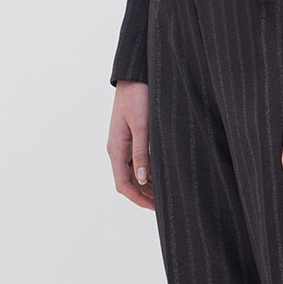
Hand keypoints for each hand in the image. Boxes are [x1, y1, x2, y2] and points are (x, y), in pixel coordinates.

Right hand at [108, 80, 154, 209]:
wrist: (135, 74)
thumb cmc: (138, 95)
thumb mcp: (142, 124)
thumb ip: (142, 152)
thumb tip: (142, 179)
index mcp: (116, 148)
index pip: (123, 184)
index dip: (138, 199)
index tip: (156, 208)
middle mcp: (117, 148)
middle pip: (127, 182)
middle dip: (144, 196)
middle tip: (166, 205)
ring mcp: (123, 143)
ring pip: (133, 173)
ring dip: (147, 186)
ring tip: (166, 195)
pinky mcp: (132, 136)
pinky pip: (137, 161)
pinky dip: (149, 172)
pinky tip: (163, 175)